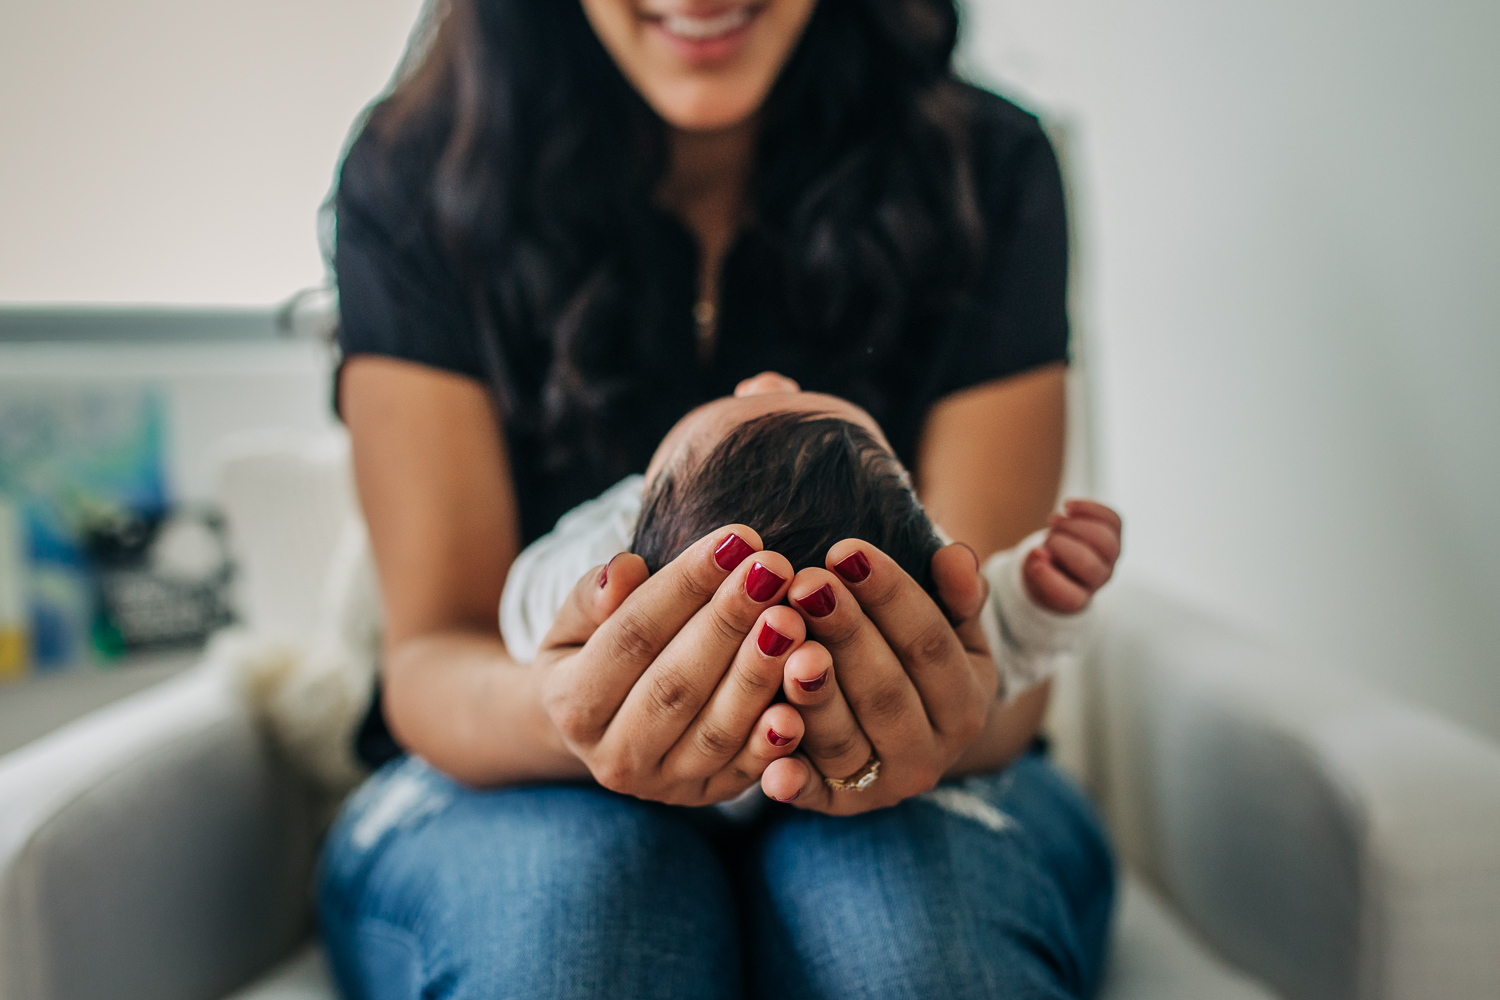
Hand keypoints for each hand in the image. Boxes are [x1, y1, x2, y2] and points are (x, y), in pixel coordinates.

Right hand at [533, 526, 810, 805]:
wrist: (602, 726)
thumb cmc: (594, 652)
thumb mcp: (575, 622)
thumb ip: (592, 597)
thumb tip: (624, 570)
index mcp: (571, 706)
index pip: (633, 637)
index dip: (684, 587)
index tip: (735, 539)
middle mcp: (613, 757)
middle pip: (676, 684)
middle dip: (730, 622)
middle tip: (774, 567)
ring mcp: (663, 785)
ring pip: (716, 730)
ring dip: (759, 673)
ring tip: (795, 617)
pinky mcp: (709, 796)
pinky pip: (748, 770)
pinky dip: (778, 737)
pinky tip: (807, 691)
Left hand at [759, 540, 996, 813]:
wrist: (913, 738)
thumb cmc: (921, 662)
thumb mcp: (956, 630)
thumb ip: (959, 595)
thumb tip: (956, 557)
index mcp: (965, 704)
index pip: (929, 644)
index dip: (890, 596)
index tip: (846, 550)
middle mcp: (929, 754)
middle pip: (885, 692)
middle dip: (844, 633)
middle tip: (804, 584)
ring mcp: (882, 786)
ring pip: (844, 740)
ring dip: (812, 696)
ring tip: (782, 643)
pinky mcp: (837, 806)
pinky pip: (812, 794)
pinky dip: (793, 781)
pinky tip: (769, 763)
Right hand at [1023, 499, 1122, 612]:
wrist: (1066, 560)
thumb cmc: (1046, 569)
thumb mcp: (1033, 574)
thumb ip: (1034, 568)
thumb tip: (1039, 553)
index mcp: (1077, 597)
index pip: (1070, 597)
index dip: (1049, 578)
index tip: (1034, 559)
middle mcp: (1098, 580)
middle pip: (1088, 564)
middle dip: (1059, 545)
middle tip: (1045, 539)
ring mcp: (1111, 558)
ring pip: (1104, 540)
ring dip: (1074, 525)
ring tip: (1054, 521)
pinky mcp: (1115, 535)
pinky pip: (1112, 520)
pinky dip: (1089, 509)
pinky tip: (1068, 507)